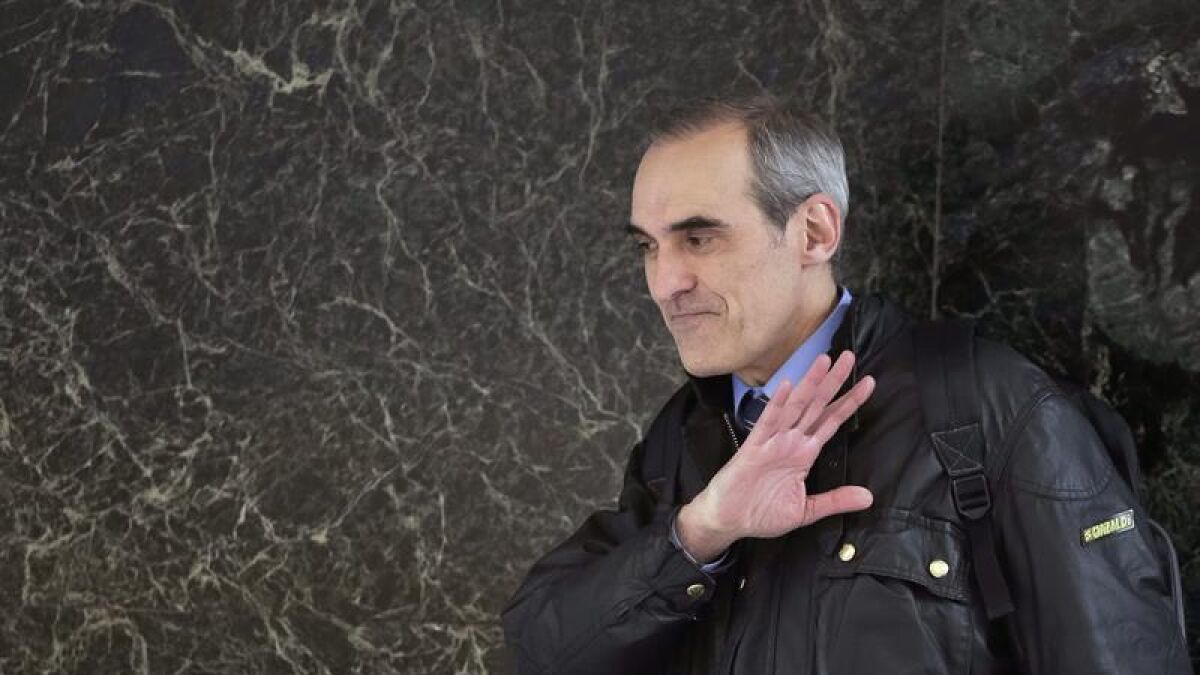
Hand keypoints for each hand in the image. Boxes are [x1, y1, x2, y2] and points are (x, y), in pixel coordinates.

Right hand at [676, 351, 875, 561]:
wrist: (729, 521)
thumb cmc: (761, 513)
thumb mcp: (806, 510)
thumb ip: (835, 500)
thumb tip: (868, 497)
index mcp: (805, 454)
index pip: (832, 421)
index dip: (849, 402)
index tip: (868, 383)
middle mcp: (791, 442)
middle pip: (817, 406)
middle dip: (834, 382)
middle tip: (850, 357)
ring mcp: (773, 442)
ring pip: (796, 407)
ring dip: (810, 384)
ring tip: (825, 361)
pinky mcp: (754, 448)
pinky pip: (768, 423)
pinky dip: (777, 405)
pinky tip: (788, 387)